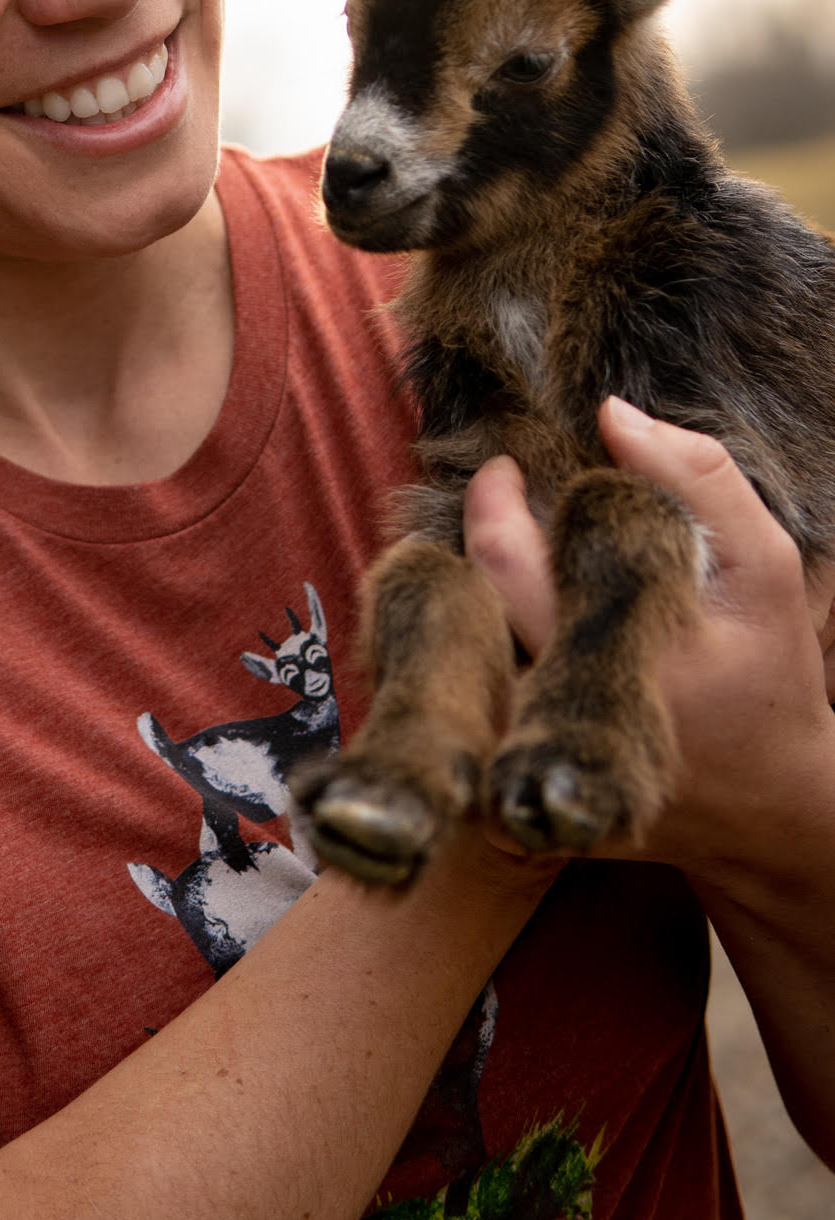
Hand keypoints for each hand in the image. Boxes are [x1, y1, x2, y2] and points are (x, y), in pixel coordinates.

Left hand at [463, 397, 834, 881]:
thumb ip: (699, 481)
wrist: (764, 806)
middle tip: (493, 487)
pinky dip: (467, 644)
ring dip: (457, 588)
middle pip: (466, 603)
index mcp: (627, 649)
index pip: (514, 557)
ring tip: (490, 546)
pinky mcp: (519, 785)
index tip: (507, 467)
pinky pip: (465, 694)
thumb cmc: (767, 671)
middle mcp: (565, 704)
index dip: (496, 498)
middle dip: (465, 533)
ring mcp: (534, 752)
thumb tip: (611, 413)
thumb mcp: (764, 568)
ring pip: (452, 648)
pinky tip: (493, 611)